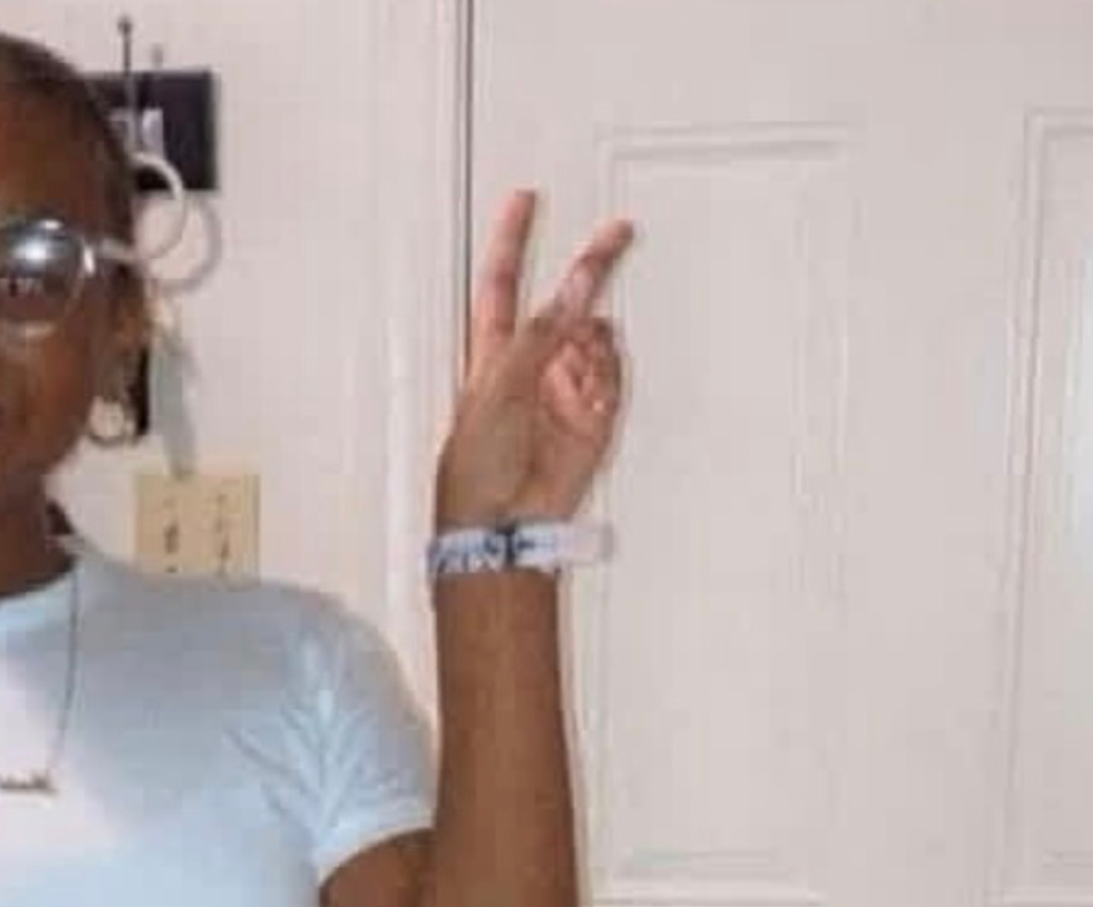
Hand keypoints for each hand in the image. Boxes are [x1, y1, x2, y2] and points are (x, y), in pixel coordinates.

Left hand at [437, 190, 634, 526]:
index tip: (523, 200)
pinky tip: (597, 375)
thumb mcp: (498, 386)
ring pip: (594, 338)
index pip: (501, 282)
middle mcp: (530, 364)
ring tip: (580, 354)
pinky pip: (612, 378)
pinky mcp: (593, 417)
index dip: (511, 240)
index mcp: (491, 351)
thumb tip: (571, 293)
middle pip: (564, 302)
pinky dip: (609, 371)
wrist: (500, 520)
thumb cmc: (476, 464)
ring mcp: (564, 388)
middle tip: (615, 235)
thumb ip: (539, 335)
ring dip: (592, 338)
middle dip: (589, 269)